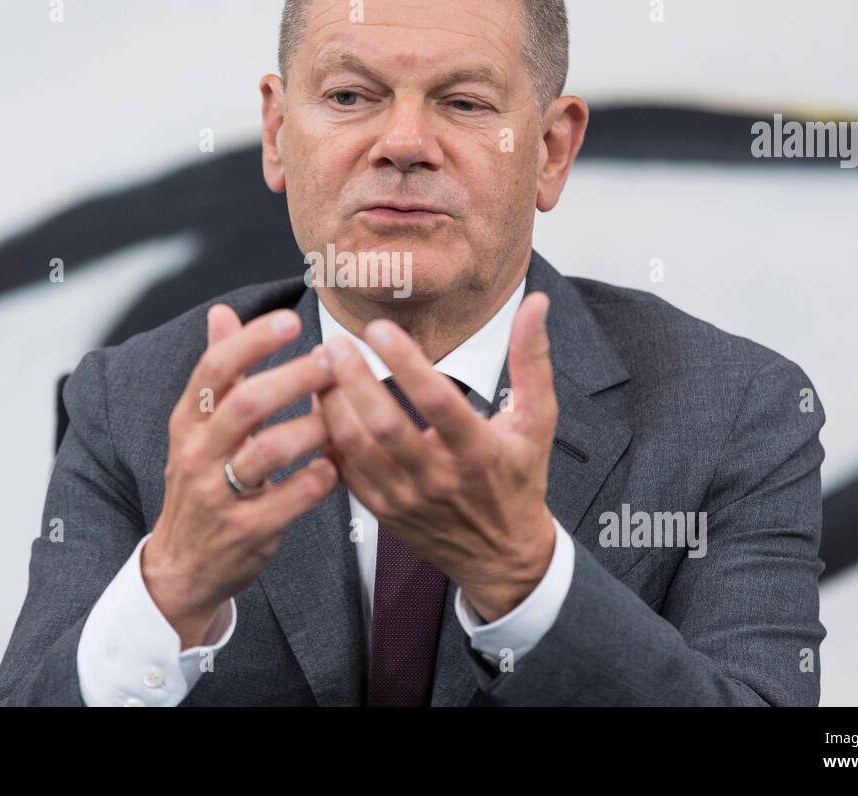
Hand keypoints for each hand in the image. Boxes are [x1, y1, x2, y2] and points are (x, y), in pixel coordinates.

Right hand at [144, 304, 337, 647]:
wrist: (183, 565)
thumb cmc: (202, 483)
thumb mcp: (198, 427)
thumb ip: (218, 371)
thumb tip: (222, 312)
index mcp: (189, 421)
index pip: (215, 369)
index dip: (254, 341)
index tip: (292, 320)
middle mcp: (198, 453)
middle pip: (246, 403)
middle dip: (295, 378)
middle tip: (333, 362)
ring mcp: (219, 494)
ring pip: (269, 450)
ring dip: (313, 428)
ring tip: (340, 418)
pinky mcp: (244, 531)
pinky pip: (288, 500)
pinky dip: (317, 480)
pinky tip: (334, 468)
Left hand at [316, 291, 558, 621]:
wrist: (502, 554)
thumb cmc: (520, 479)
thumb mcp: (537, 420)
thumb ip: (532, 359)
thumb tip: (535, 303)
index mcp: (477, 450)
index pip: (437, 400)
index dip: (405, 362)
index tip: (378, 328)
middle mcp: (438, 476)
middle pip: (385, 424)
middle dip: (353, 378)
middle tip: (334, 341)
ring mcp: (405, 497)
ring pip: (356, 447)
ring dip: (332, 403)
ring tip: (320, 365)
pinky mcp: (381, 510)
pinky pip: (343, 470)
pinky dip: (327, 434)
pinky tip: (320, 402)